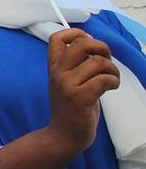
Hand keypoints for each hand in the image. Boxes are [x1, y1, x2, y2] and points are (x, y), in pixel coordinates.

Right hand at [46, 29, 119, 155]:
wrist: (64, 136)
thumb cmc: (70, 108)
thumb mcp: (67, 83)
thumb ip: (76, 65)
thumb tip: (94, 45)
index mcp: (53, 68)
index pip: (56, 38)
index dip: (75, 33)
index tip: (87, 42)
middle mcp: (58, 73)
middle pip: (81, 44)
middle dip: (101, 47)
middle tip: (105, 61)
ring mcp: (67, 85)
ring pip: (98, 62)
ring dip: (112, 69)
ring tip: (112, 79)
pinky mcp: (80, 98)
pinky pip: (104, 79)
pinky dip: (114, 81)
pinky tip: (111, 88)